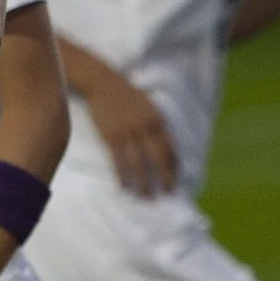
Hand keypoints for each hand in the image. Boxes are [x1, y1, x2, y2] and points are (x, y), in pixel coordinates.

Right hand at [86, 75, 178, 197]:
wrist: (103, 83)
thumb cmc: (126, 94)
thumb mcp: (148, 105)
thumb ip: (156, 123)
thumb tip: (165, 144)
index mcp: (158, 120)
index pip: (171, 148)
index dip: (174, 166)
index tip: (176, 180)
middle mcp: (145, 128)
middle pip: (158, 158)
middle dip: (165, 177)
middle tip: (168, 194)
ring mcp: (128, 133)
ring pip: (139, 163)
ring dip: (143, 182)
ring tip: (146, 197)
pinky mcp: (111, 137)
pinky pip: (119, 161)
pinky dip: (123, 176)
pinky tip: (125, 187)